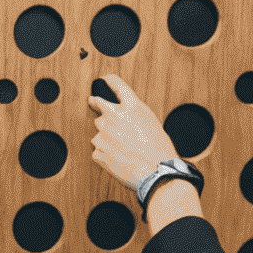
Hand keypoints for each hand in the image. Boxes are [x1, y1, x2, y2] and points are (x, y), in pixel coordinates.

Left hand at [89, 75, 177, 190]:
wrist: (156, 172)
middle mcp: (114, 116)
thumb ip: (133, 115)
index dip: (109, 80)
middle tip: (93, 103)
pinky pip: (99, 149)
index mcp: (131, 106)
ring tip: (123, 148)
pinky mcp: (97, 150)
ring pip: (99, 130)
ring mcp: (103, 133)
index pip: (116, 85)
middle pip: (97, 103)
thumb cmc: (159, 150)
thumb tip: (124, 115)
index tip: (104, 79)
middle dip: (95, 103)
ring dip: (106, 136)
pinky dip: (106, 153)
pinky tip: (119, 158)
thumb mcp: (151, 122)